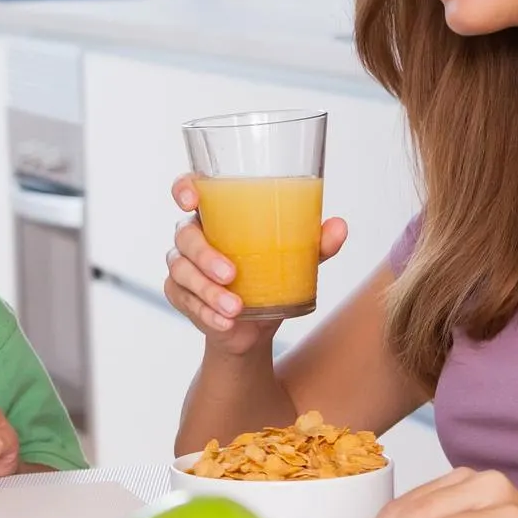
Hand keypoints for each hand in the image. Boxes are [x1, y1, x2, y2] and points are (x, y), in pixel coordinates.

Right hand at [164, 175, 346, 357]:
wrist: (253, 328)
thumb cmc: (269, 279)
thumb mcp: (295, 261)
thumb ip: (314, 245)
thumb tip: (339, 226)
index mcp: (217, 217)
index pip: (190, 190)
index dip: (183, 189)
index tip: (191, 200)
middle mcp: (193, 237)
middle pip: (185, 236)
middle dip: (206, 256)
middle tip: (231, 275)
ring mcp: (182, 266)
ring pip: (182, 272)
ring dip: (207, 291)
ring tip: (234, 307)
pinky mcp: (179, 295)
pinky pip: (185, 301)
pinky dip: (206, 313)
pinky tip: (225, 322)